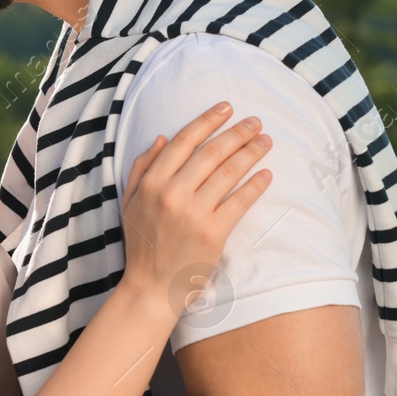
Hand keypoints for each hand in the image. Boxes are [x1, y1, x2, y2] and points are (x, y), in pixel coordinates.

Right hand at [120, 101, 271, 304]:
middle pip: (211, 153)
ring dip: (250, 152)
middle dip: (236, 133)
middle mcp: (171, 194)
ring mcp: (193, 214)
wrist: (150, 287)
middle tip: (255, 122)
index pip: (183, 142)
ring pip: (228, 172)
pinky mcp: (213, 233)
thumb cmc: (142, 243)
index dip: (207, 121)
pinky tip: (266, 173)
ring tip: (265, 141)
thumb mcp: (130, 201)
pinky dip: (255, 185)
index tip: (225, 108)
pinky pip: (239, 202)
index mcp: (152, 183)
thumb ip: (142, 167)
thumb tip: (162, 137)